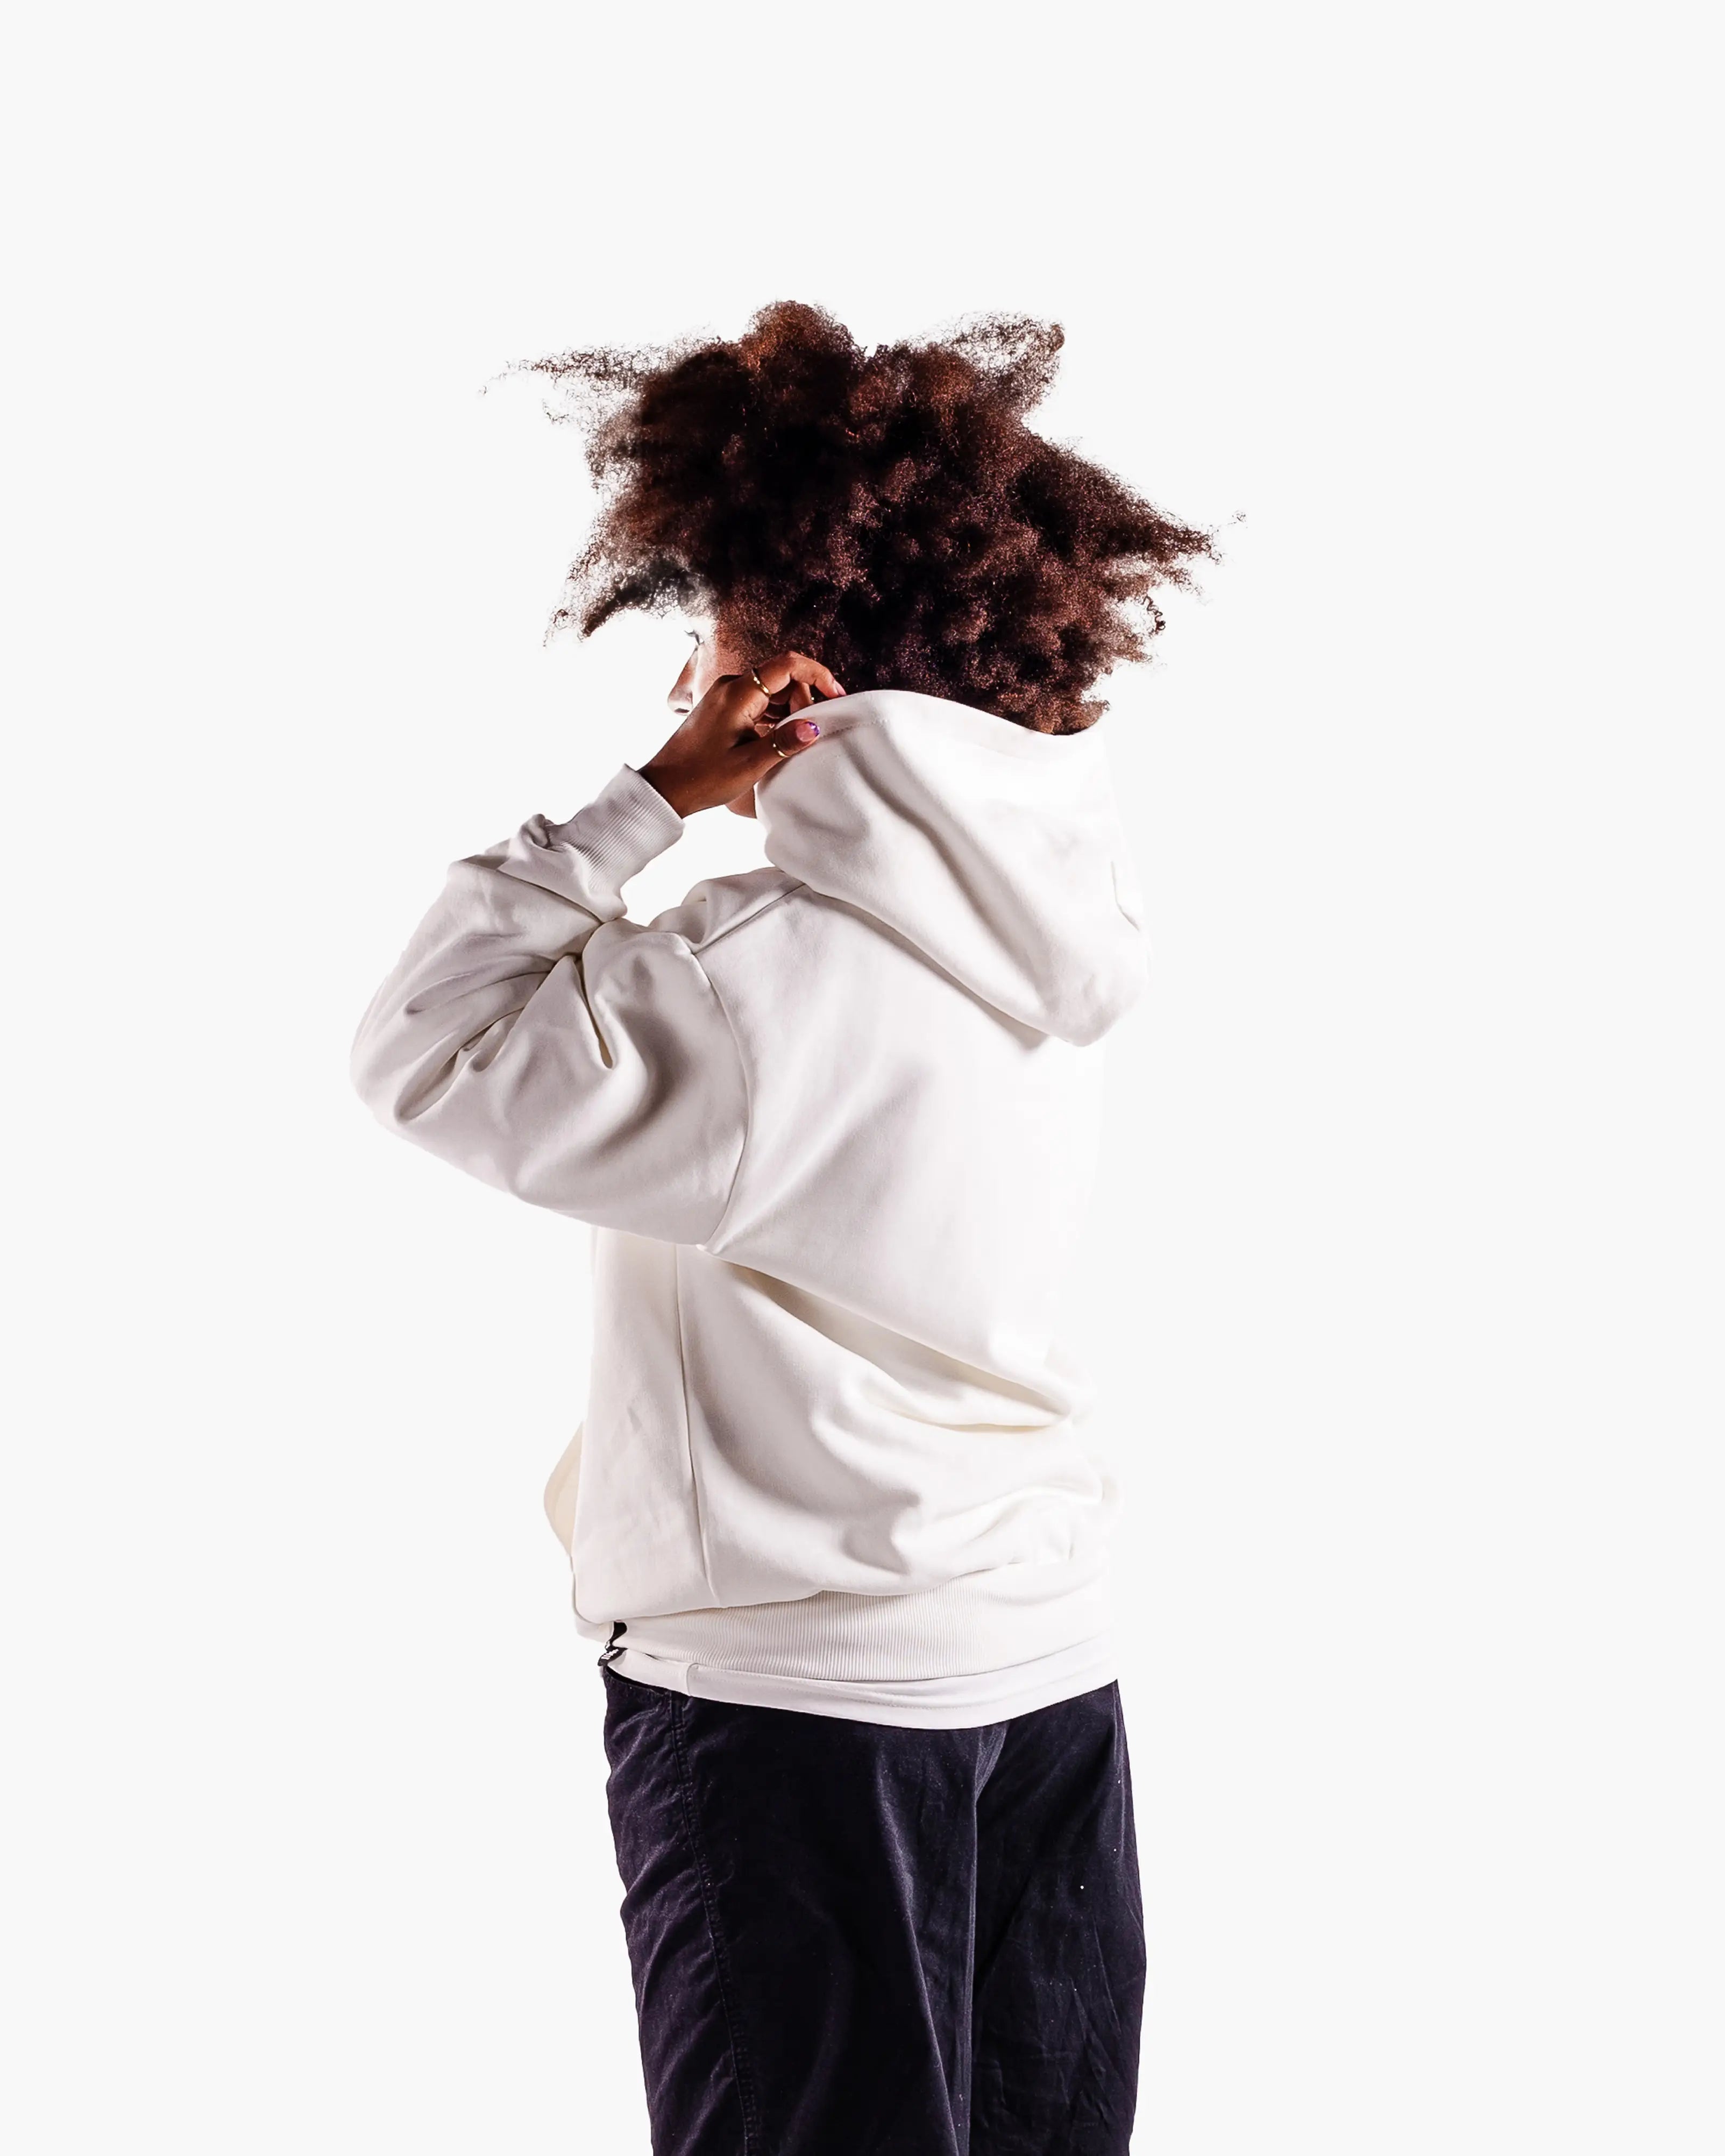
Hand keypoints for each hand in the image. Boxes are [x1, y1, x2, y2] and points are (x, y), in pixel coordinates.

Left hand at [638, 650, 843, 818]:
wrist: (665, 787)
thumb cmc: (702, 777)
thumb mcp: (750, 764)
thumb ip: (785, 742)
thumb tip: (814, 726)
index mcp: (738, 693)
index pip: (788, 664)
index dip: (818, 674)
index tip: (836, 695)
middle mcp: (731, 686)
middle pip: (782, 676)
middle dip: (804, 698)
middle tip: (810, 732)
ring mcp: (726, 696)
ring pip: (772, 689)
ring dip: (791, 708)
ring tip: (797, 738)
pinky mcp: (723, 708)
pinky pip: (758, 701)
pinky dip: (775, 714)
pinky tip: (780, 737)